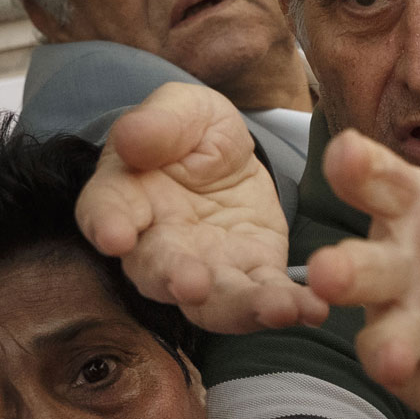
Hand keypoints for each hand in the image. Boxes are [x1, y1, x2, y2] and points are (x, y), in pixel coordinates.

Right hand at [76, 82, 327, 333]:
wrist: (228, 153)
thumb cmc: (189, 131)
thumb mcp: (181, 109)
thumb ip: (158, 122)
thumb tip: (132, 139)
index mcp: (125, 197)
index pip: (105, 213)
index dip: (107, 225)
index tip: (115, 236)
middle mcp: (157, 244)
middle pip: (157, 272)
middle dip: (174, 280)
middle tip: (191, 285)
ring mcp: (206, 267)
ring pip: (213, 301)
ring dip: (242, 309)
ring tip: (277, 309)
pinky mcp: (252, 272)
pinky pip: (267, 294)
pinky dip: (290, 306)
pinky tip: (314, 308)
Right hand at [303, 38, 419, 418]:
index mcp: (414, 207)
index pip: (377, 182)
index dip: (360, 171)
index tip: (348, 154)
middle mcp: (397, 269)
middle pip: (360, 269)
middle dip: (343, 271)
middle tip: (331, 272)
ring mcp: (413, 328)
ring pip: (385, 342)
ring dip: (389, 350)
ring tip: (397, 359)